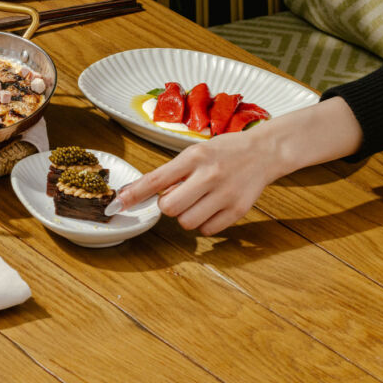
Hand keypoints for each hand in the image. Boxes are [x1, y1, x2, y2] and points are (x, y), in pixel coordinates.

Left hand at [112, 98, 363, 235]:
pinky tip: (211, 208)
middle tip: (179, 195)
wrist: (264, 152)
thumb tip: (140, 194)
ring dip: (185, 215)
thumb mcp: (194, 152)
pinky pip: (207, 230)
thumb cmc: (223, 152)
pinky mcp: (238, 210)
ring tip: (197, 200)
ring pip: (186, 222)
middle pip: (168, 207)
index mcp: (193, 157)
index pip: (156, 179)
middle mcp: (208, 175)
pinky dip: (203, 223)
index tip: (118, 203)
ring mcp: (225, 194)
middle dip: (167, 205)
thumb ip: (171, 173)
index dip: (135, 194)